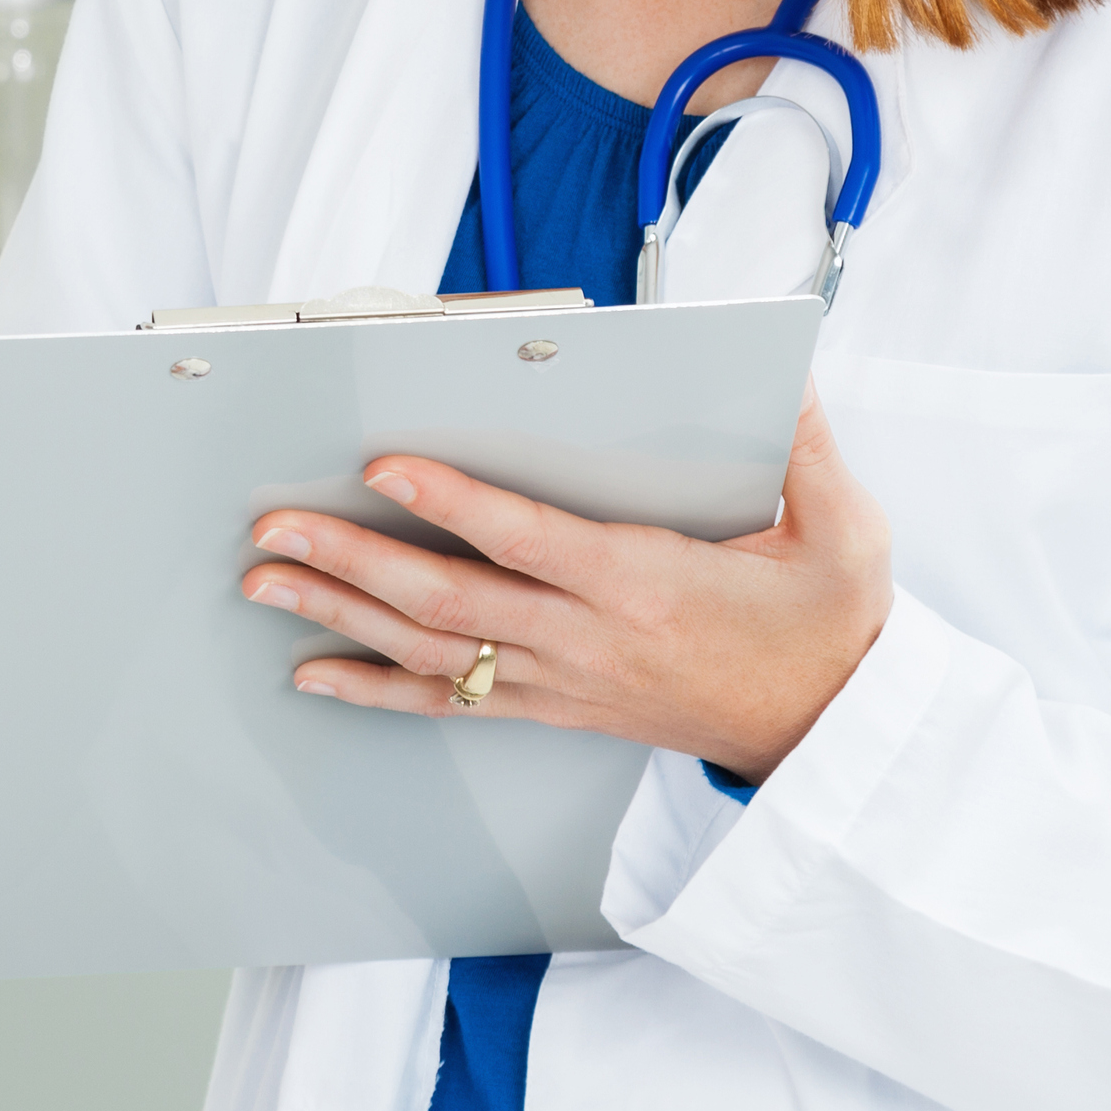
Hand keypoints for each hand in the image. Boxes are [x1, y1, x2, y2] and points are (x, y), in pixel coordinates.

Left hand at [241, 394, 892, 781]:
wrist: (829, 734)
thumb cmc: (828, 630)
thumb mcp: (844, 535)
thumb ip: (808, 449)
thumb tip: (789, 376)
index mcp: (648, 585)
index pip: (530, 540)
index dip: (453, 502)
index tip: (386, 464)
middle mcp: (589, 639)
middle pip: (450, 599)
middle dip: (352, 561)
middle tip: (276, 529)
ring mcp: (563, 680)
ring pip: (432, 650)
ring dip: (340, 615)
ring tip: (267, 582)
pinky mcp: (553, 707)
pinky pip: (448, 704)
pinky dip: (373, 689)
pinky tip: (313, 673)